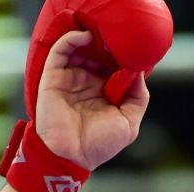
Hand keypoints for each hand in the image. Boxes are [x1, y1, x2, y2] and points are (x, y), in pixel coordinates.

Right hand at [34, 29, 148, 170]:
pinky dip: (72, 39)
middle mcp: (88, 81)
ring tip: (104, 32)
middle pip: (99, 52)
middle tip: (119, 33)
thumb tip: (139, 71)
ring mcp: (71, 77)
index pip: (116, 65)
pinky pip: (61, 50)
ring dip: (93, 38)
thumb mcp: (129, 122)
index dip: (124, 54)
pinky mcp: (54, 76)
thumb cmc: (100, 144)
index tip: (134, 45)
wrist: (70, 156)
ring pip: (80, 47)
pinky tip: (86, 36)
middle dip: (109, 42)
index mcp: (106, 91)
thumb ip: (138, 97)